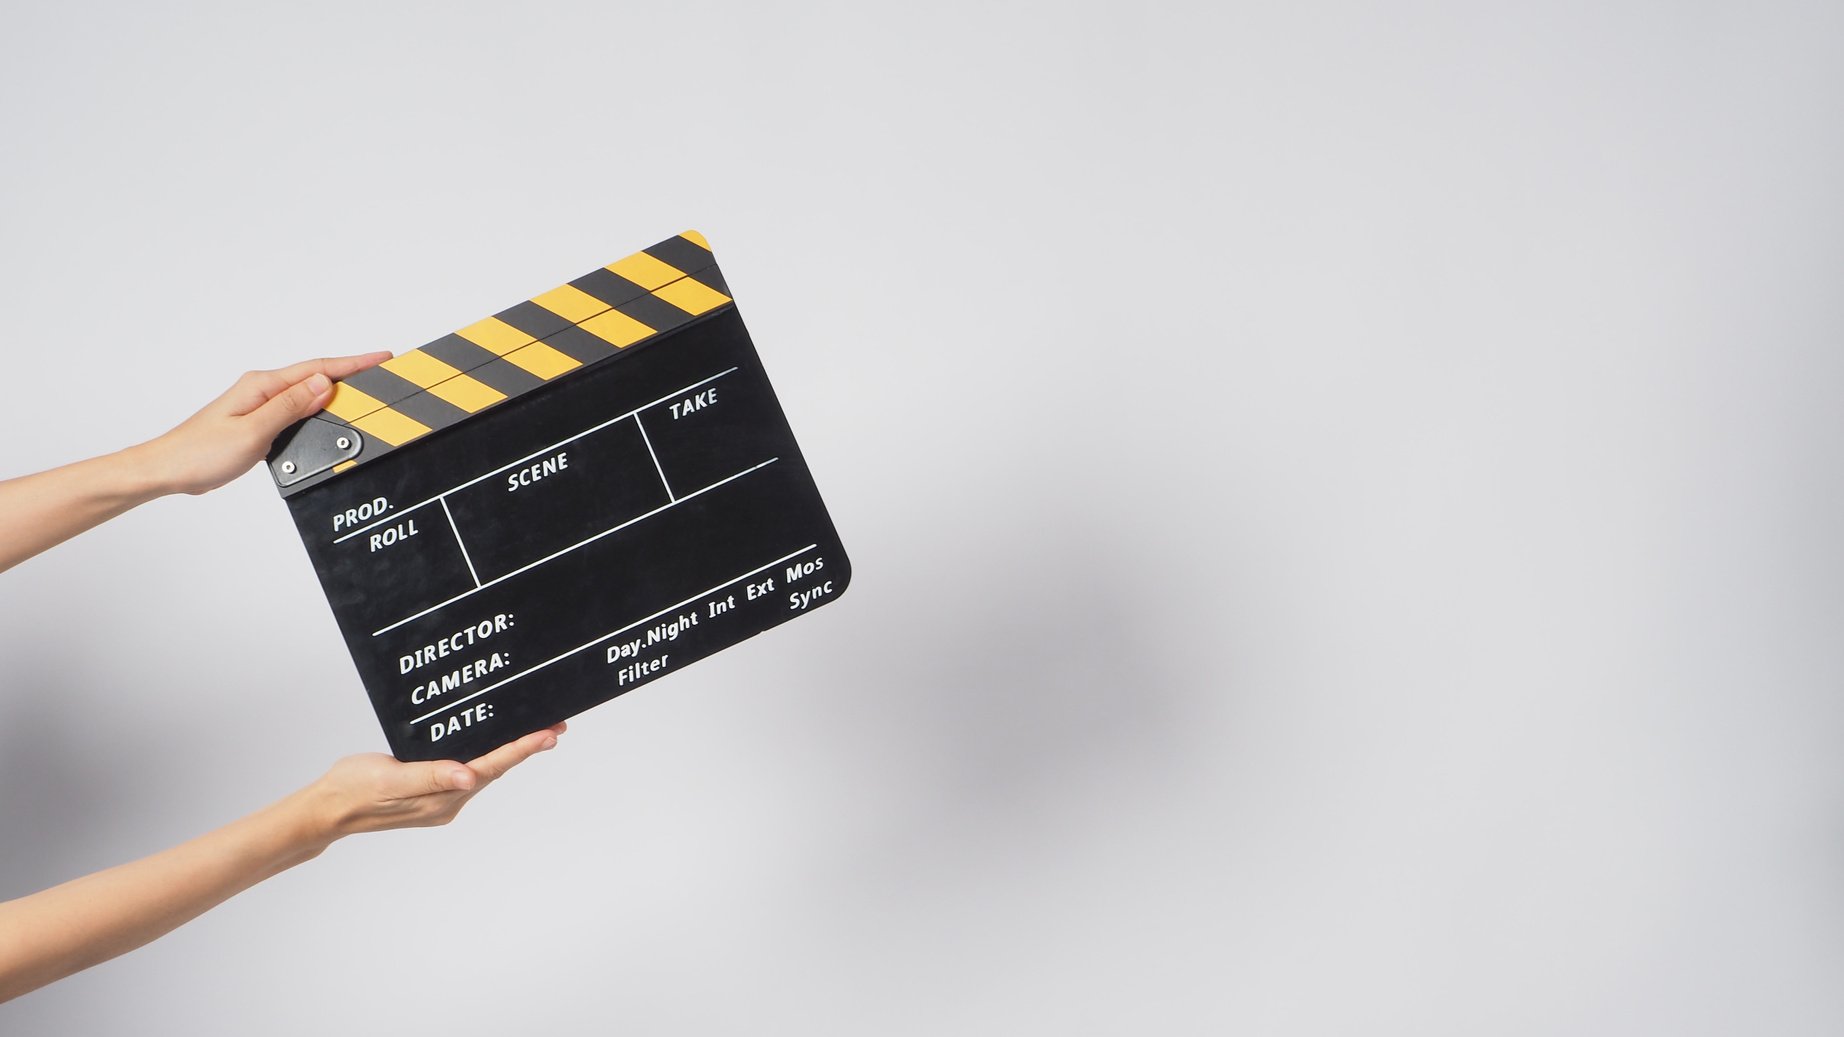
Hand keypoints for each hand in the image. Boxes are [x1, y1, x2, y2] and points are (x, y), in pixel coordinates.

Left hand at [134, 352, 392, 495]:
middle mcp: (261, 390)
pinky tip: (325, 415)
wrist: (167, 469)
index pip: (317, 369)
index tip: (380, 359)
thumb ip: (289, 407)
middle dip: (350, 374)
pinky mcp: (258, 421)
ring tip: (361, 395)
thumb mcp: (253, 432)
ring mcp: (259, 404)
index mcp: (261, 386)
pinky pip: (295, 408)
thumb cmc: (200, 453)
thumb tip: (323, 385)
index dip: (352, 364)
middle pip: (315, 376)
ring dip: (334, 392)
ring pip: (307, 393)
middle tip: (380, 376)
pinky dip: (316, 409)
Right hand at [307, 723, 565, 838]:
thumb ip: (430, 775)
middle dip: (525, 747)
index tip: (549, 734)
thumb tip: (469, 777)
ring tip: (534, 732)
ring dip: (508, 751)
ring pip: (483, 769)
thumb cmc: (353, 789)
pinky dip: (484, 754)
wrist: (327, 808)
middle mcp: (447, 801)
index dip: (522, 748)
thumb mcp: (391, 778)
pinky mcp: (430, 792)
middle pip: (495, 768)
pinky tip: (490, 742)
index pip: (492, 767)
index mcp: (442, 798)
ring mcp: (440, 798)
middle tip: (554, 726)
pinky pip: (465, 769)